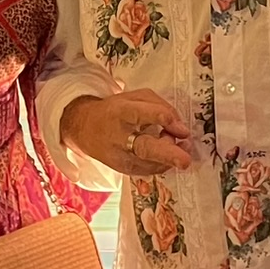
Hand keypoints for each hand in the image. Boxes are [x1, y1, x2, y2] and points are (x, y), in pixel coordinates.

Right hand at [60, 91, 193, 174]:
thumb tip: (181, 129)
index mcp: (120, 112)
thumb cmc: (114, 111)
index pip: (141, 114)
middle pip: (145, 148)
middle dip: (167, 155)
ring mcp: (121, 158)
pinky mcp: (125, 170)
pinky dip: (164, 163)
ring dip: (170, 158)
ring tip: (180, 148)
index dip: (162, 118)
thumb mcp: (135, 98)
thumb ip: (160, 107)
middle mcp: (120, 137)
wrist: (84, 129)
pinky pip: (151, 169)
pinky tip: (167, 152)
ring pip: (151, 163)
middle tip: (185, 161)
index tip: (180, 127)